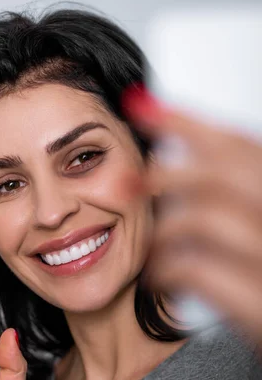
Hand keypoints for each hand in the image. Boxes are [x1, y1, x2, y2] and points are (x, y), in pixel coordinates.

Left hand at [122, 84, 261, 351]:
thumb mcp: (258, 237)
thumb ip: (235, 201)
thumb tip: (189, 156)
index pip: (242, 145)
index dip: (189, 122)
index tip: (143, 105)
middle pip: (227, 174)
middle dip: (170, 168)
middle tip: (131, 178)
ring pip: (206, 217)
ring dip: (164, 225)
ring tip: (150, 242)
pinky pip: (199, 269)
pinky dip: (167, 266)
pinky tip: (159, 275)